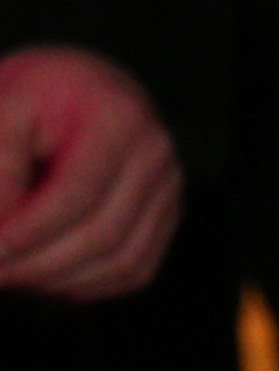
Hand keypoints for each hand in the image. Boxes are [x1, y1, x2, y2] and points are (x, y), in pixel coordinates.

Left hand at [0, 46, 184, 301]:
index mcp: (120, 120)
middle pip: (102, 235)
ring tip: (12, 277)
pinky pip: (134, 271)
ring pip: (122, 262)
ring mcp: (170, 190)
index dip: (30, 232)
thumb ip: (0, 161)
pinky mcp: (167, 217)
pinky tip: (46, 278)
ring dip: (59, 281)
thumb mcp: (7, 106)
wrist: (83, 85)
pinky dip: (87, 285)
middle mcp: (157, 157)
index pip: (77, 194)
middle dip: (38, 264)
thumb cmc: (40, 94)